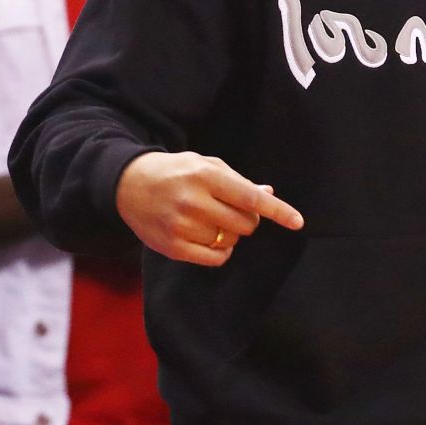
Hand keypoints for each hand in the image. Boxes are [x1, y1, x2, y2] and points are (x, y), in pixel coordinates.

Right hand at [115, 150, 303, 266]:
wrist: (127, 184)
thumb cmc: (175, 172)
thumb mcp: (205, 165)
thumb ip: (238, 182)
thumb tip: (269, 195)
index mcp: (206, 176)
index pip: (250, 198)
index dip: (277, 211)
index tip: (298, 222)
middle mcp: (194, 201)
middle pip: (245, 225)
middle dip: (248, 221)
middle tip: (232, 212)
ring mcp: (182, 226)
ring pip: (231, 242)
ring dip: (230, 235)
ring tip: (211, 221)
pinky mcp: (173, 247)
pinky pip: (215, 259)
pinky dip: (220, 251)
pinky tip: (209, 238)